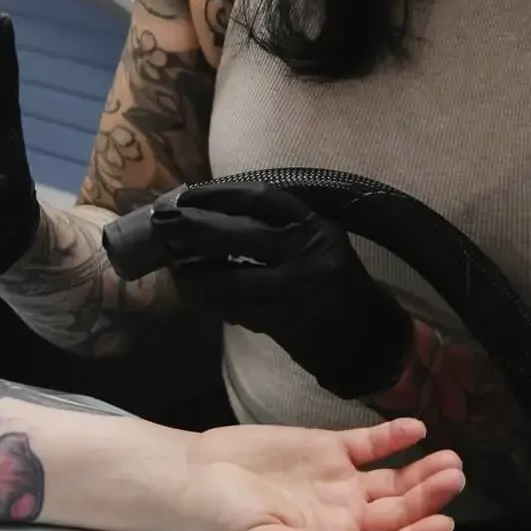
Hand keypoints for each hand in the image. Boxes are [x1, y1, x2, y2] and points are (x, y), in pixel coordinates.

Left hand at [166, 183, 412, 398]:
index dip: (217, 194)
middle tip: (163, 226)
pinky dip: (211, 303)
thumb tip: (210, 215)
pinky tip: (198, 297)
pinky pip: (236, 309)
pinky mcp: (286, 320)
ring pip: (230, 278)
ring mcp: (297, 287)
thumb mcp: (316, 242)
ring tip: (177, 272)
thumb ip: (276, 229)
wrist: (367, 336)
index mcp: (316, 224)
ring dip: (195, 276)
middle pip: (238, 233)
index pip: (260, 198)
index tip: (186, 195)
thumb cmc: (332, 282)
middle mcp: (308, 250)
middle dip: (194, 228)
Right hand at [177, 417, 462, 530]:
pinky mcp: (328, 450)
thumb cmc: (216, 521)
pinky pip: (370, 446)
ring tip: (450, 460)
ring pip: (393, 482)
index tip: (442, 524)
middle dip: (428, 499)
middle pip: (398, 514)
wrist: (188, 476)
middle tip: (454, 478)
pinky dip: (393, 438)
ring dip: (421, 472)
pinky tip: (415, 430)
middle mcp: (343, 521)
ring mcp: (339, 485)